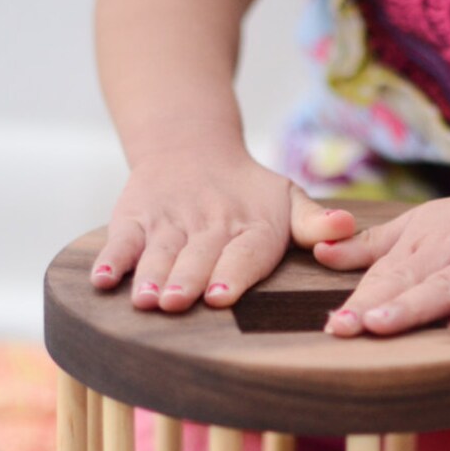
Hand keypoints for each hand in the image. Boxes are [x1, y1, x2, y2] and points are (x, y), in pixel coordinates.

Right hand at [91, 150, 356, 311]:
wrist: (191, 146)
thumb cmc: (250, 192)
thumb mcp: (288, 199)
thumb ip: (314, 223)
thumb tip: (346, 226)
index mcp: (252, 224)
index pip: (244, 252)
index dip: (232, 273)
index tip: (220, 297)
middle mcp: (210, 222)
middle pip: (198, 255)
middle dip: (187, 280)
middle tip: (177, 304)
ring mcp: (170, 220)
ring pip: (160, 251)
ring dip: (150, 276)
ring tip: (145, 301)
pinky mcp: (135, 217)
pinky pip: (122, 239)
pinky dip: (112, 258)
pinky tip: (103, 281)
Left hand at [311, 179, 449, 337]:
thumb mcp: (422, 224)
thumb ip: (373, 245)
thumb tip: (320, 252)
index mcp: (422, 240)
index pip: (384, 274)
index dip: (357, 300)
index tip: (331, 327)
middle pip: (408, 280)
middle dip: (374, 304)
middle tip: (342, 329)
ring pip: (449, 286)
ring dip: (415, 305)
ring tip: (382, 325)